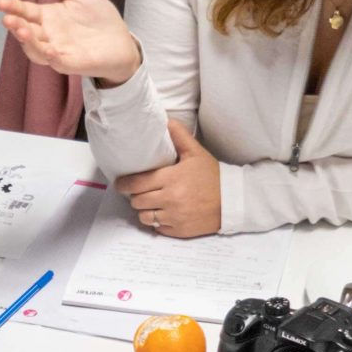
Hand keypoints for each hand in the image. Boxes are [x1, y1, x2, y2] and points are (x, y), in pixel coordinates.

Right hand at [0, 0, 142, 84]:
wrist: (121, 40)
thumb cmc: (97, 15)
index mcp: (47, 17)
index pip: (26, 12)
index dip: (14, 7)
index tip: (1, 2)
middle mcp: (47, 35)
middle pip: (26, 31)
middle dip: (16, 25)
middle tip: (7, 18)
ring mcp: (57, 51)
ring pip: (36, 49)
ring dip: (28, 42)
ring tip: (21, 30)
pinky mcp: (71, 63)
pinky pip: (57, 62)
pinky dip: (51, 56)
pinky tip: (49, 49)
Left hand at [116, 120, 222, 236]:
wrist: (232, 202)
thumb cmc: (213, 177)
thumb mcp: (196, 153)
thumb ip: (180, 136)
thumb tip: (166, 120)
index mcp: (171, 179)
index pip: (137, 183)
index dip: (124, 184)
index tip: (120, 184)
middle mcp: (170, 199)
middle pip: (137, 201)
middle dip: (136, 196)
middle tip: (140, 191)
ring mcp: (174, 216)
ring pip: (144, 216)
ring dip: (144, 210)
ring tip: (151, 203)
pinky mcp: (178, 231)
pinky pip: (157, 228)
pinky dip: (157, 222)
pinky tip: (163, 213)